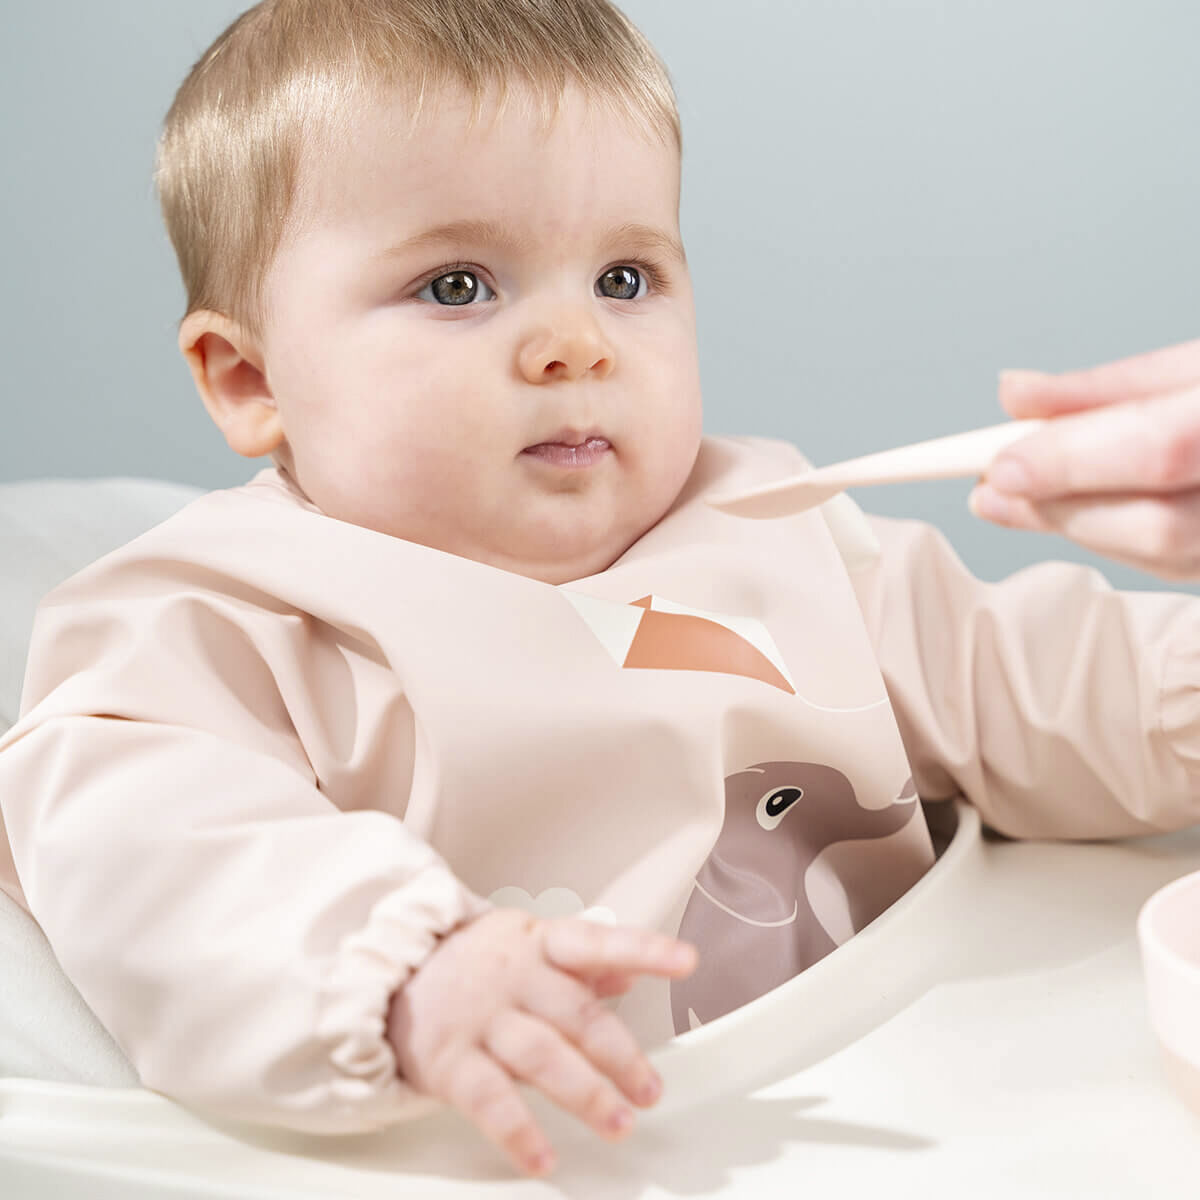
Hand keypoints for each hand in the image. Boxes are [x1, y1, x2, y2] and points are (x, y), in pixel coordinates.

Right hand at [386, 907, 696, 1175]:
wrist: (387, 973)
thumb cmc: (473, 963)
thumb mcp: (529, 945)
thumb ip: (583, 962)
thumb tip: (632, 971)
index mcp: (538, 943)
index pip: (596, 940)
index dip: (644, 950)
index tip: (686, 961)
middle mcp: (513, 976)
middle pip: (576, 1013)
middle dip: (620, 1055)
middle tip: (650, 1091)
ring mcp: (480, 1017)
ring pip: (541, 1055)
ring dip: (585, 1094)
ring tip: (618, 1123)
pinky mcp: (449, 1060)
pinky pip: (489, 1100)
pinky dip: (519, 1132)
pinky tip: (544, 1156)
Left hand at [968, 339, 1199, 579]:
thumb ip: (1109, 386)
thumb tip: (1013, 395)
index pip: (1163, 447)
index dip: (1073, 461)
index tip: (997, 465)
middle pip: (1157, 523)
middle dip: (1063, 505)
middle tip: (990, 486)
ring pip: (1165, 555)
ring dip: (1079, 527)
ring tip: (1015, 498)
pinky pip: (1179, 566)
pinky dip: (1119, 540)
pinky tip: (1082, 515)